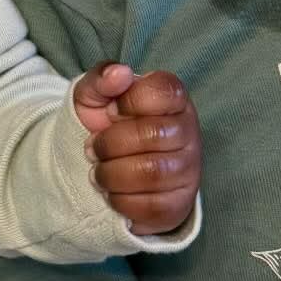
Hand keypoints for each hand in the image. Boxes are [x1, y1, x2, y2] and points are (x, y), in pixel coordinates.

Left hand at [73, 62, 200, 233]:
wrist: (99, 166)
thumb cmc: (103, 123)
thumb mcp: (92, 96)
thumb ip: (101, 78)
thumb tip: (119, 73)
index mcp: (172, 98)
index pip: (163, 91)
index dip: (129, 102)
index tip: (111, 111)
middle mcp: (188, 132)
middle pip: (152, 135)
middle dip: (110, 144)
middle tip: (92, 148)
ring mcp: (188, 169)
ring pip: (151, 174)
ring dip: (111, 174)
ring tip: (99, 171)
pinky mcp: (180, 204)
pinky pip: (152, 206)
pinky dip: (120, 200)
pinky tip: (112, 192)